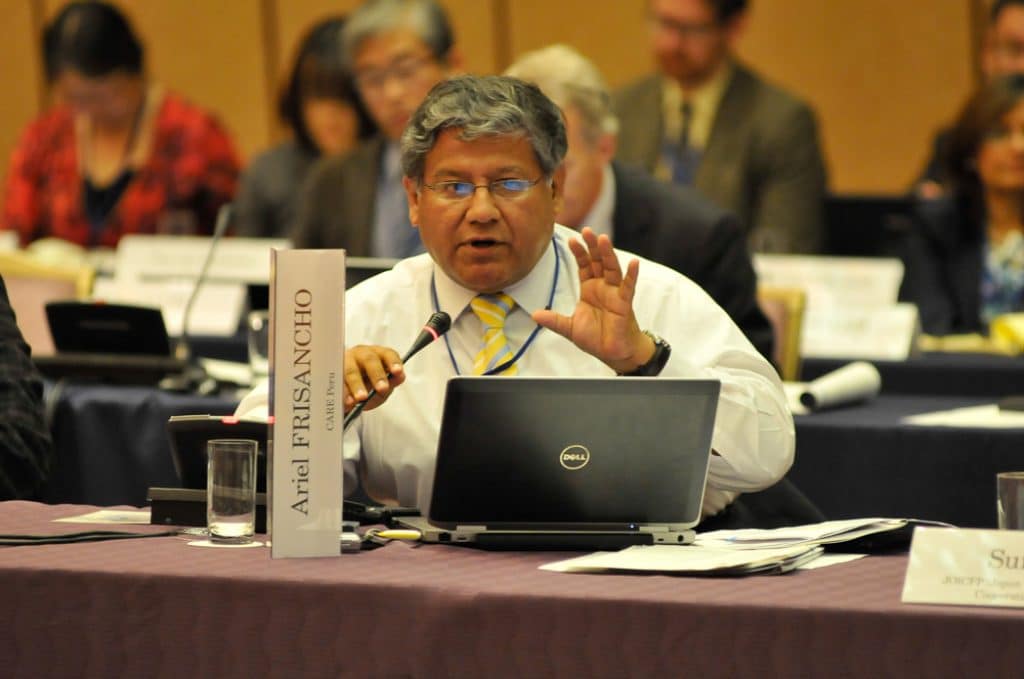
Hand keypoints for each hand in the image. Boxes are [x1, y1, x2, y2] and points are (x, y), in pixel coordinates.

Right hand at [343, 345, 404, 413]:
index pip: (388, 354)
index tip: (397, 372)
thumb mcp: (383, 384)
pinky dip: (344, 393)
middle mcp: (362, 354)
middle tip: (382, 389)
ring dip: (357, 385)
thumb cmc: (369, 382)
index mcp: (379, 354)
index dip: (393, 362)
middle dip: (377, 375)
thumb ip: (392, 381)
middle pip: (369, 360)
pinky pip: (338, 381)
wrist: (348, 388)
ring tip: (360, 399)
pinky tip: (347, 402)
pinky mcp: (334, 372)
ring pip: (351, 370)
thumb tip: (400, 377)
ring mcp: (346, 361)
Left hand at [533, 228, 654, 372]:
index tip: (571, 240)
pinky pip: (628, 287)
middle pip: (597, 261)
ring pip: (612, 268)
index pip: (583, 266)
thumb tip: (534, 315)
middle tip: (587, 230)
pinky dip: (631, 275)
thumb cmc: (595, 338)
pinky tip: (633, 262)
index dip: (578, 253)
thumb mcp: (569, 328)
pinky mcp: (624, 303)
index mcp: (589, 289)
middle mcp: (602, 287)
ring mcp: (614, 293)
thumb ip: (554, 320)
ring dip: (608, 254)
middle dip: (592, 246)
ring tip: (604, 238)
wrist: (611, 353)